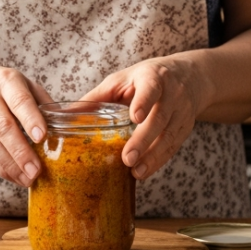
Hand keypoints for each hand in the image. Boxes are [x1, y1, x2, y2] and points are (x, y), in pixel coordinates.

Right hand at [0, 65, 53, 187]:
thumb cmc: (4, 87)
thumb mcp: (24, 84)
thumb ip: (44, 103)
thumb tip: (69, 127)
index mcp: (6, 81)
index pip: (19, 100)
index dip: (30, 119)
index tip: (42, 137)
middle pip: (3, 126)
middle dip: (20, 151)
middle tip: (36, 170)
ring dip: (10, 165)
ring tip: (28, 179)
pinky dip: (1, 168)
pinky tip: (16, 176)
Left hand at [80, 57, 212, 179]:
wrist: (187, 77)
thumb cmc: (145, 78)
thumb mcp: (121, 80)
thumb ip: (96, 97)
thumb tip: (63, 114)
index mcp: (153, 77)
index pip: (151, 88)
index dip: (144, 102)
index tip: (135, 117)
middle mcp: (172, 94)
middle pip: (160, 118)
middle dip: (144, 140)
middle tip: (127, 158)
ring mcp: (182, 112)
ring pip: (169, 136)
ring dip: (153, 157)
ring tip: (135, 172)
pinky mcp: (186, 127)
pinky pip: (173, 147)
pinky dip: (159, 161)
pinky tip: (144, 172)